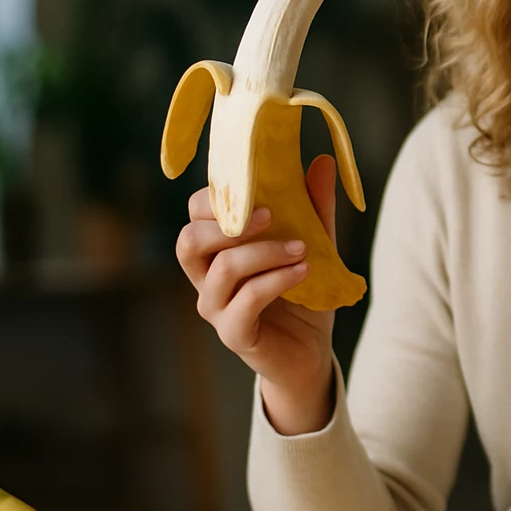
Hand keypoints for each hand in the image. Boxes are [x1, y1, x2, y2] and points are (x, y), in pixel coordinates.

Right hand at [175, 154, 337, 403]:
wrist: (311, 350)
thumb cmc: (303, 293)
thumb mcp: (314, 242)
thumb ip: (313, 205)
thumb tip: (322, 160)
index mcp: (217, 250)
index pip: (195, 214)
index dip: (217, 198)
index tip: (259, 189)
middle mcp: (206, 278)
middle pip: (189, 240)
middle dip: (228, 223)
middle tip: (272, 215)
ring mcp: (216, 308)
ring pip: (221, 270)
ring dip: (264, 252)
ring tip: (303, 249)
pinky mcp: (234, 333)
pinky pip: (244, 301)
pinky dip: (275, 281)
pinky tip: (303, 271)